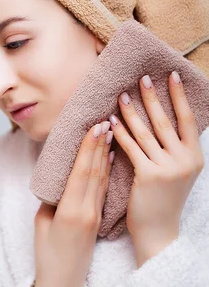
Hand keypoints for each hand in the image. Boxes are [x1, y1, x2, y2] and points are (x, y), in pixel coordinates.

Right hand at [34, 122, 114, 286]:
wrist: (63, 280)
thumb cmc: (47, 253)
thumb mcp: (41, 222)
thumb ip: (51, 198)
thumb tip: (59, 179)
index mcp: (70, 210)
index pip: (81, 172)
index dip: (88, 148)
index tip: (93, 127)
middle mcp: (87, 210)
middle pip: (95, 171)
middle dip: (99, 145)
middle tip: (104, 121)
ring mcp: (95, 215)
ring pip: (102, 179)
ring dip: (105, 154)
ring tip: (110, 133)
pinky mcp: (98, 219)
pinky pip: (103, 190)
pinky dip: (106, 171)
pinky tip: (110, 159)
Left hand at [108, 71, 204, 266]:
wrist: (159, 229)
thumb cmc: (165, 198)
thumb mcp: (180, 172)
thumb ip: (176, 149)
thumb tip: (165, 120)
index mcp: (195, 157)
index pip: (188, 120)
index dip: (179, 97)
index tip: (171, 76)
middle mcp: (185, 160)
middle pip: (165, 121)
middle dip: (152, 98)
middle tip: (141, 78)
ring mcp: (168, 167)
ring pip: (145, 132)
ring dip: (131, 112)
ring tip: (120, 96)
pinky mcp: (148, 175)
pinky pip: (131, 147)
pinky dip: (119, 132)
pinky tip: (110, 121)